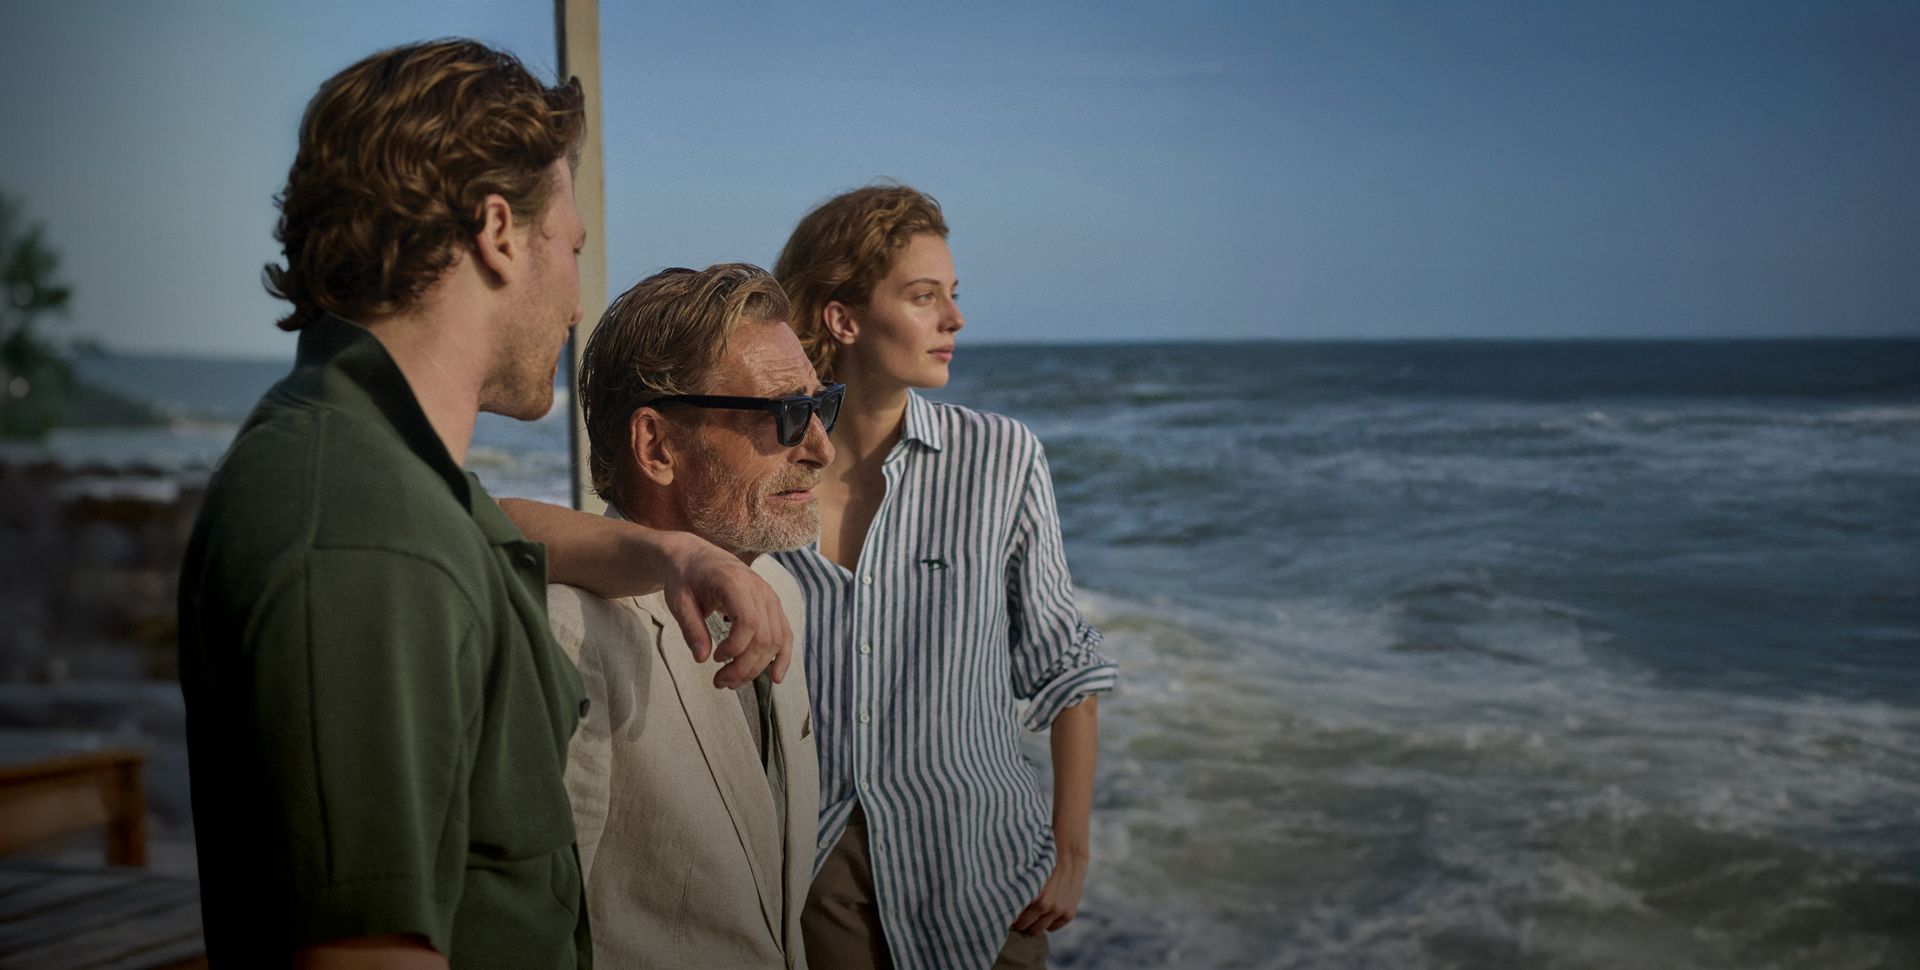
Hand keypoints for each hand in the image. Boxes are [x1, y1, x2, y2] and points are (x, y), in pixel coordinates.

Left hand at [658, 532, 792, 688]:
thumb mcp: (679, 602)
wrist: (697, 557)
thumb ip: (691, 629)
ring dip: (757, 667)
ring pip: (775, 640)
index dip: (735, 648)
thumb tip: (702, 658)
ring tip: (733, 681)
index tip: (714, 658)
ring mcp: (769, 596)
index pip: (749, 622)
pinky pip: (784, 633)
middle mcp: (759, 588)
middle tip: (720, 681)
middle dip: (744, 666)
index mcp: (735, 582)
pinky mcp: (772, 605)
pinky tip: (775, 677)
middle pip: (764, 636)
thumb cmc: (686, 578)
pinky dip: (782, 656)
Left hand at [1011, 849, 1085, 933]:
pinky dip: (1048, 923)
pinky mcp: (1068, 913)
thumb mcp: (1026, 872)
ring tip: (1031, 914)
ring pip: (1037, 930)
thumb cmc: (1042, 862)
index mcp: (1030, 892)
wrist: (1069, 857)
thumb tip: (1000, 903)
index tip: (1005, 912)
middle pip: (1023, 925)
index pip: (1011, 914)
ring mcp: (1057, 909)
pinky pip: (1052, 928)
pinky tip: (1046, 913)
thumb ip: (1015, 888)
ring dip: (1033, 924)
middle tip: (1018, 914)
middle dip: (1019, 920)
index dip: (1007, 913)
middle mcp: (1043, 903)